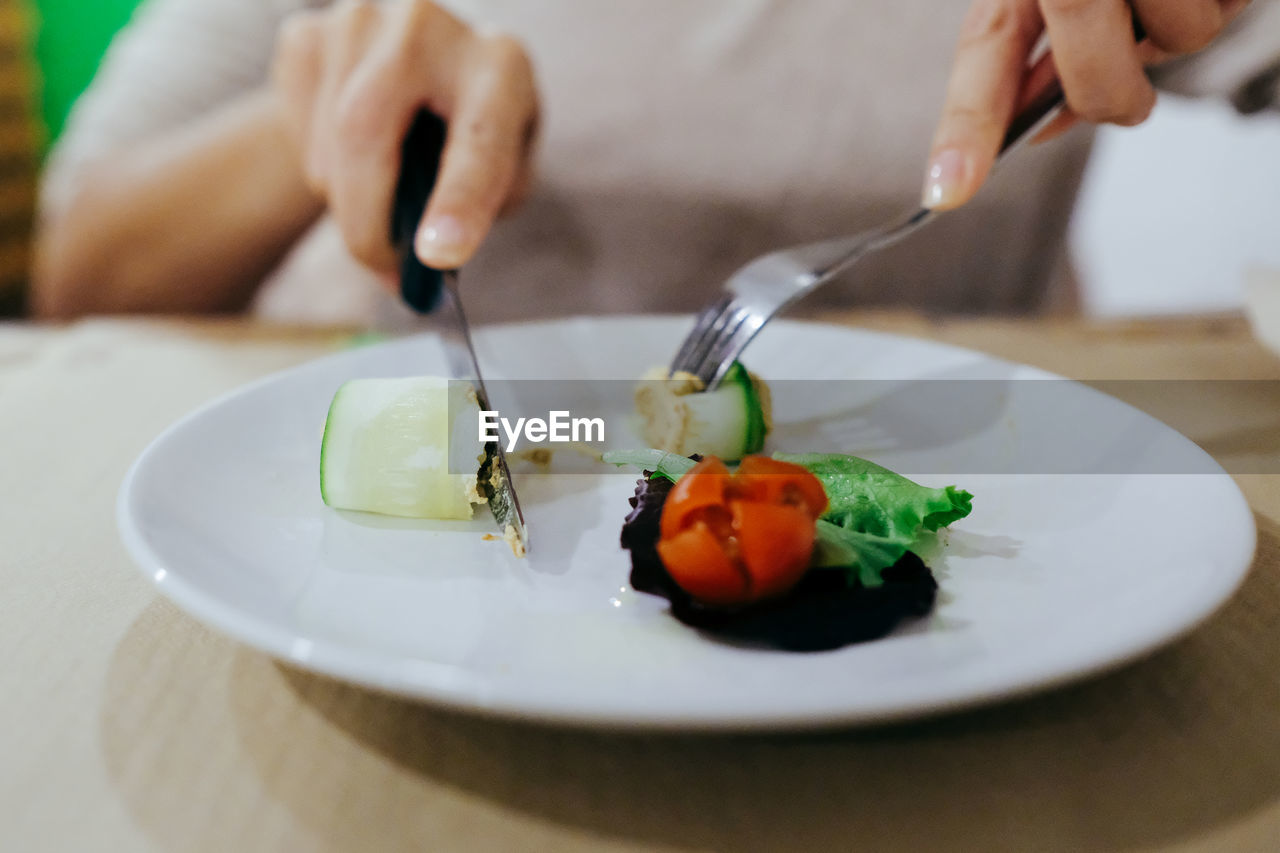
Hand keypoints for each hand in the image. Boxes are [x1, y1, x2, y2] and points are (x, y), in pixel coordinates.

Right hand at [271, 0, 538, 276]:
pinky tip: (352, 155)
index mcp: (498, 65)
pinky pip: (297, 133)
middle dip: (366, 224)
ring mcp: (357, 21)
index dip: (458, 202)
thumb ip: (479, 209)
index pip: (477, 140)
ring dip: (345, 201)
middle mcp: (427, 26)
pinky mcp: (307, 34)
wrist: (423, 68)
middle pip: (365, 133)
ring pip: (327, 145)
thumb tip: (427, 260)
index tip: (439, 256)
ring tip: (381, 200)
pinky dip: (320, 170)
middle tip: (385, 272)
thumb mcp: (506, 166)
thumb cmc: (472, 129)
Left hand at [923, 0, 1250, 209]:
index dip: (967, 128)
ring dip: (1182, 25)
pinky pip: (1234, 3)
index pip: (986, 51)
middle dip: (1111, 94)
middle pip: (1099, 72)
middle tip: (1120, 79)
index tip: (947, 191)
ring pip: (1186, 37)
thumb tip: (1044, 125)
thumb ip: (1035, 48)